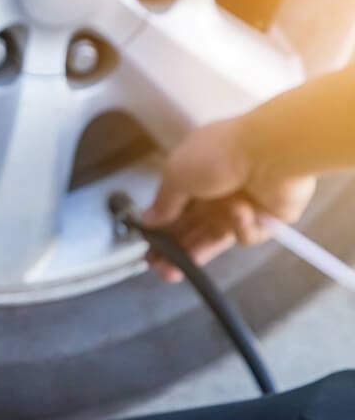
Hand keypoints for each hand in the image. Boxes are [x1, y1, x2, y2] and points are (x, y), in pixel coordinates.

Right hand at [143, 118, 315, 280]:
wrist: (272, 151)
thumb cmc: (218, 155)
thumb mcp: (176, 174)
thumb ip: (162, 203)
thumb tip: (147, 220)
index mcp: (192, 177)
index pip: (172, 211)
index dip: (159, 231)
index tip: (148, 250)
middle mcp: (214, 194)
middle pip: (190, 229)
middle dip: (173, 250)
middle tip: (160, 268)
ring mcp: (239, 208)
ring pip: (214, 239)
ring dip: (196, 252)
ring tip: (179, 268)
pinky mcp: (265, 221)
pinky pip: (245, 235)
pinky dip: (241, 226)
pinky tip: (241, 212)